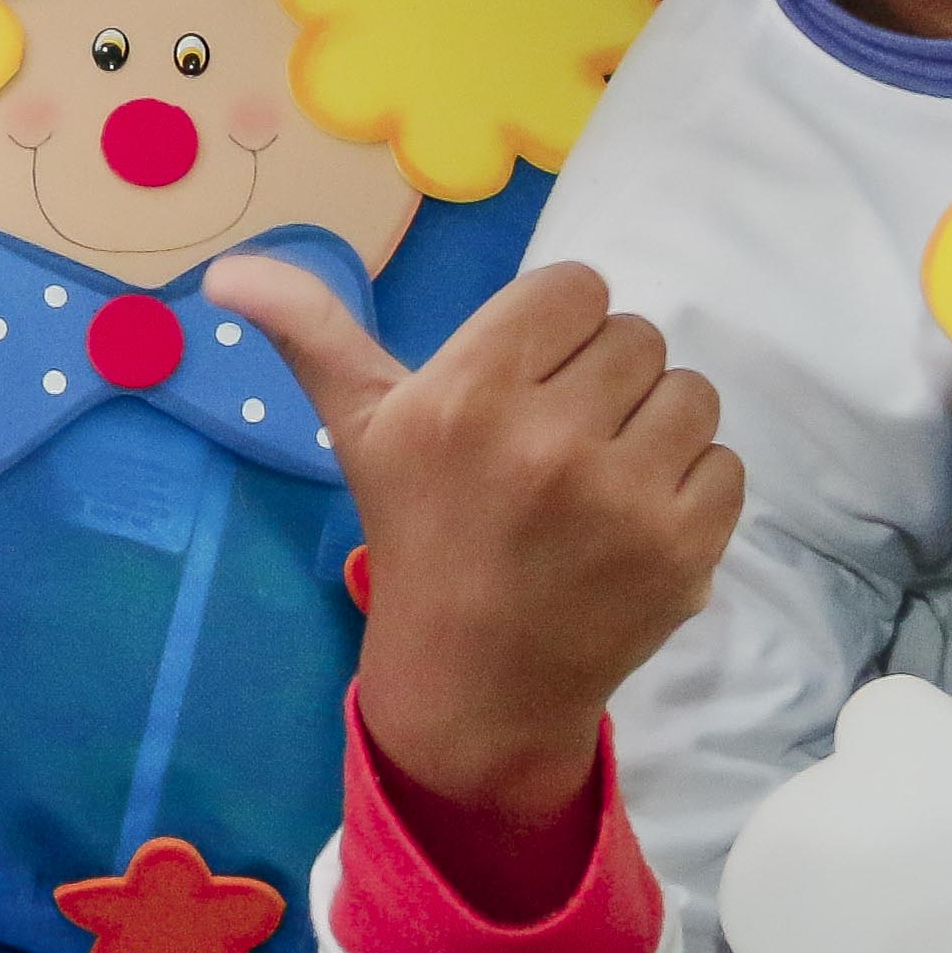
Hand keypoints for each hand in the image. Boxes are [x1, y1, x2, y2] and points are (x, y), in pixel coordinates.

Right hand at [210, 254, 739, 825]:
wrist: (474, 684)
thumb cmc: (418, 536)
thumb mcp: (360, 430)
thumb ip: (311, 333)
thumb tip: (227, 268)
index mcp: (470, 394)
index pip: (575, 288)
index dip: (555, 329)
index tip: (526, 380)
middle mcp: (549, 438)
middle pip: (637, 335)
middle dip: (603, 377)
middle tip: (560, 435)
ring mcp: (626, 497)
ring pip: (690, 391)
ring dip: (655, 424)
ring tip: (603, 472)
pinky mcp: (686, 548)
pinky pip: (724, 461)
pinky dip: (692, 484)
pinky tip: (635, 517)